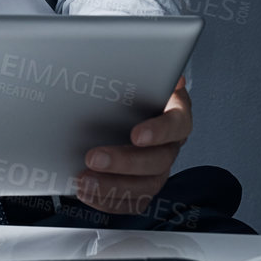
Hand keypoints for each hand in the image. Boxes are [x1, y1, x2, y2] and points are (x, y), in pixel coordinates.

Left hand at [76, 76, 191, 214]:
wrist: (116, 103)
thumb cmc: (128, 85)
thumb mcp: (132, 70)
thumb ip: (137, 65)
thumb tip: (139, 59)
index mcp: (174, 112)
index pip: (177, 123)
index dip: (159, 131)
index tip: (137, 134)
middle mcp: (170, 143)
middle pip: (158, 161)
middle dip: (124, 162)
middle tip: (92, 157)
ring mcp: (157, 167)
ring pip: (144, 186)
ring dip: (112, 186)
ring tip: (83, 180)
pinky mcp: (141, 185)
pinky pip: (131, 202)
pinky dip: (107, 200)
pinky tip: (86, 192)